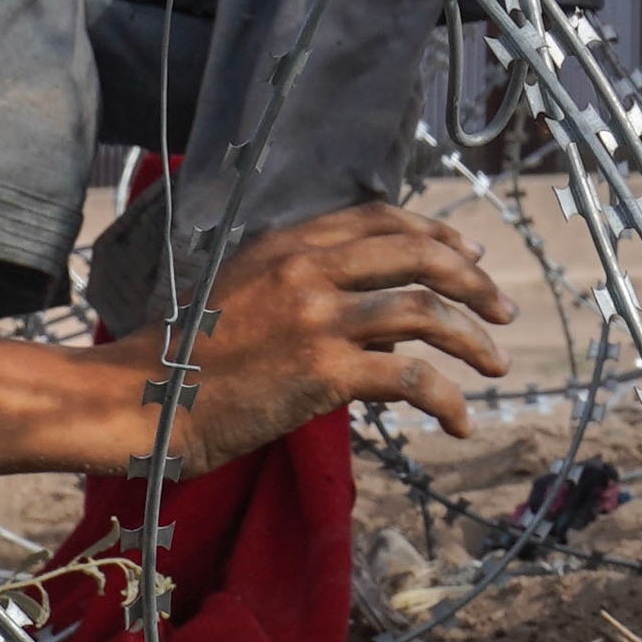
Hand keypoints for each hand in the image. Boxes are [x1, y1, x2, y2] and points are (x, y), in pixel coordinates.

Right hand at [115, 202, 516, 471]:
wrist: (138, 400)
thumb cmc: (186, 359)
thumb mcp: (245, 297)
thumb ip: (309, 290)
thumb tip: (387, 321)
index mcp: (287, 244)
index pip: (381, 218)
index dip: (435, 232)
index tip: (470, 252)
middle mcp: (307, 270)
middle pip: (418, 255)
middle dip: (473, 280)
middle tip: (502, 310)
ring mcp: (317, 318)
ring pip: (425, 310)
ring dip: (472, 338)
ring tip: (496, 364)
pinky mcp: (322, 371)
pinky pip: (409, 377)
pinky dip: (446, 399)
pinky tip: (459, 422)